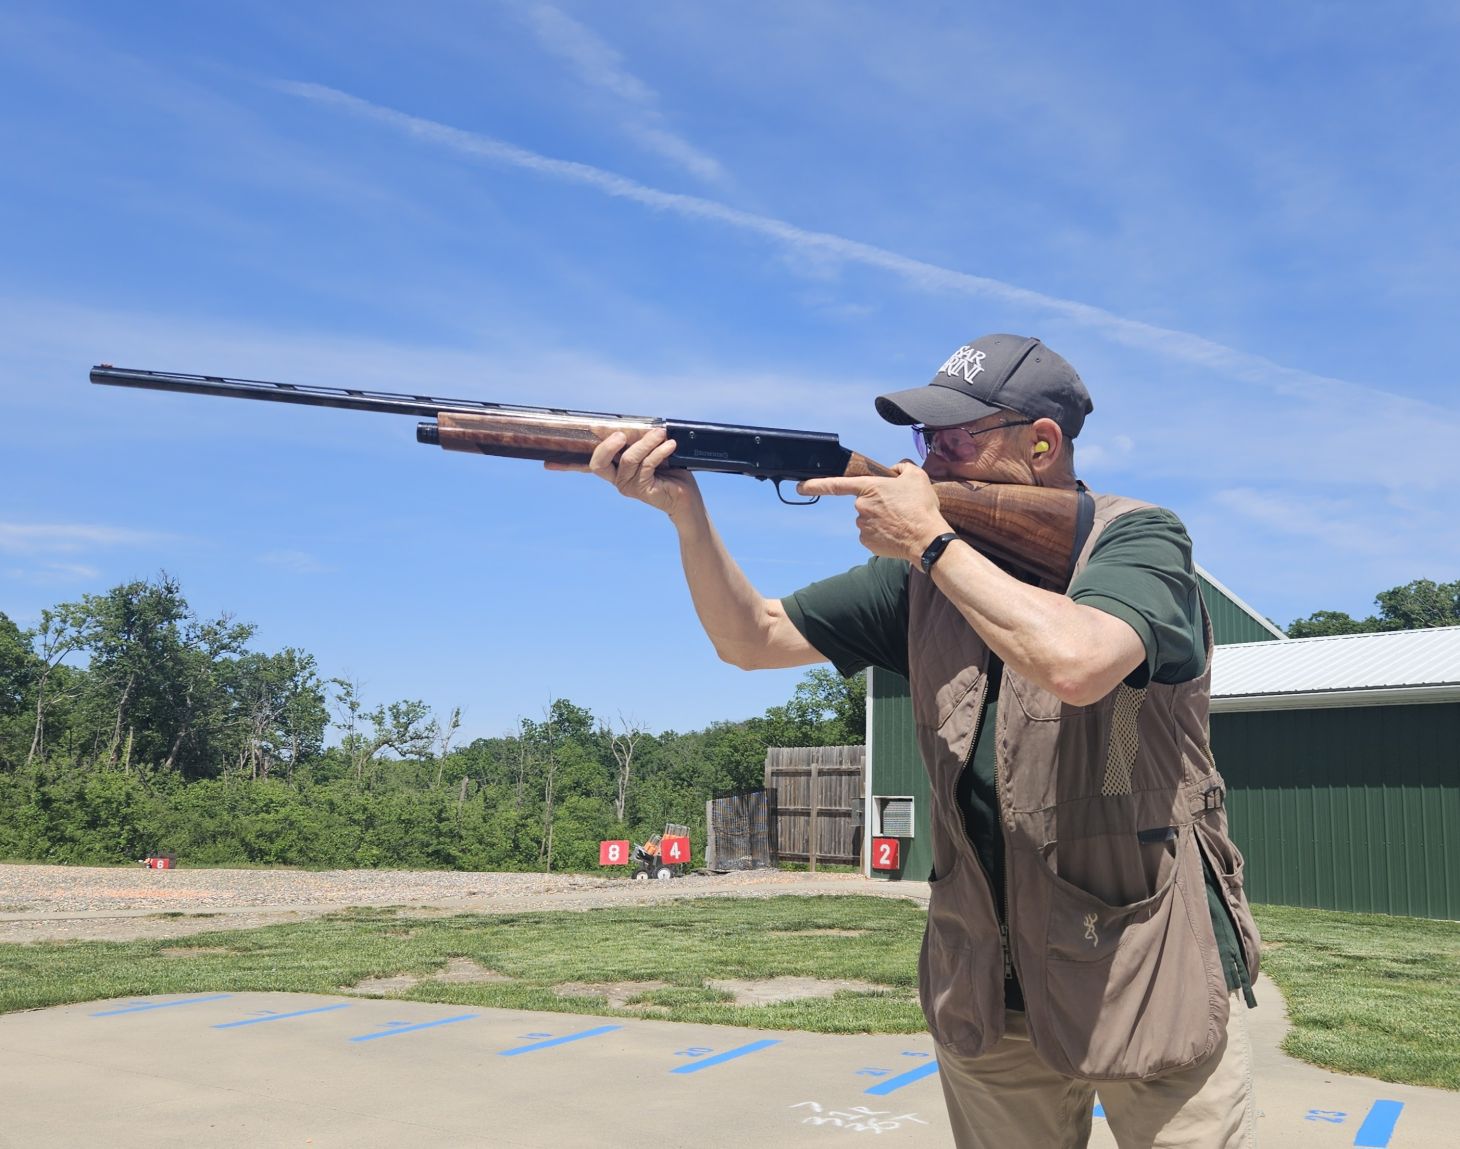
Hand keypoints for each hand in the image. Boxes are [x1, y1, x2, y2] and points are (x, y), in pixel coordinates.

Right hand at [545, 425, 701, 519]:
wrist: (687, 497)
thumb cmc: (670, 470)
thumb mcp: (648, 449)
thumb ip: (633, 439)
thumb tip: (615, 427)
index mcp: (614, 469)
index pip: (586, 466)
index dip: (566, 465)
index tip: (546, 464)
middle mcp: (617, 479)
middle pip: (597, 463)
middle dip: (608, 444)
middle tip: (623, 434)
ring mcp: (628, 487)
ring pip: (629, 458)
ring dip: (647, 442)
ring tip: (662, 434)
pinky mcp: (643, 491)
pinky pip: (646, 466)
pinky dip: (659, 451)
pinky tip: (669, 445)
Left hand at [798, 461, 949, 561]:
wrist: (927, 539)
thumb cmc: (921, 507)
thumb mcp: (916, 476)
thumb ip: (901, 467)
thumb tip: (894, 470)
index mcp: (868, 488)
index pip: (835, 484)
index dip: (815, 485)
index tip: (800, 487)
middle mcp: (860, 507)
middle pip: (864, 502)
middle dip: (878, 504)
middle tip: (899, 508)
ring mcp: (862, 526)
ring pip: (868, 519)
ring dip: (880, 519)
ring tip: (901, 521)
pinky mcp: (867, 542)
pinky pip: (871, 534)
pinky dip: (881, 533)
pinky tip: (896, 533)